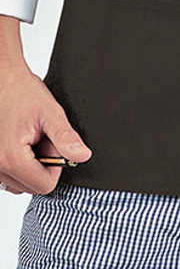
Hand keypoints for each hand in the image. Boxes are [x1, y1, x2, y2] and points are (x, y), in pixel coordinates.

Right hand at [0, 64, 91, 194]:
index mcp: (12, 158)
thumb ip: (66, 138)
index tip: (53, 145)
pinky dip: (20, 164)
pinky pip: (10, 176)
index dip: (56, 167)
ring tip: (31, 139)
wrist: (4, 81)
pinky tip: (22, 143)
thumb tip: (82, 156)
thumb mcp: (51, 114)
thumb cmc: (24, 94)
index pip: (44, 186)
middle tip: (41, 139)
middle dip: (43, 165)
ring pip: (20, 183)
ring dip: (31, 166)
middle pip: (32, 186)